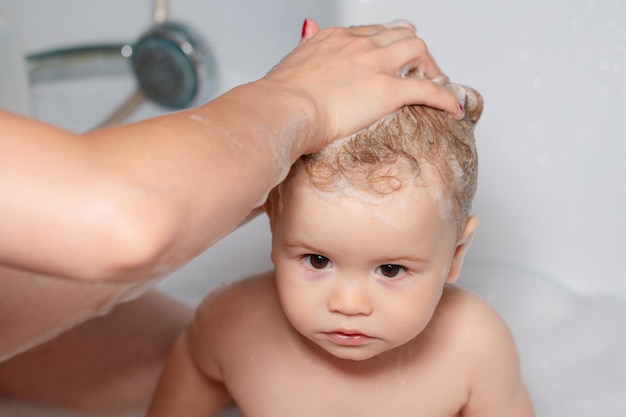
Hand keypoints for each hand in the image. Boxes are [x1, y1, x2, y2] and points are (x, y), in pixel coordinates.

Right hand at [261, 19, 463, 153]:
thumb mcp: (292, 59)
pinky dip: (445, 97)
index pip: (371, 32)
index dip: (387, 42)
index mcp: (335, 38)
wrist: (281, 108)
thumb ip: (306, 43)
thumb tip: (308, 28)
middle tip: (420, 68)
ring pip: (417, 50)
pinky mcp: (388, 90)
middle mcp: (359, 45)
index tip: (393, 52)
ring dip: (431, 66)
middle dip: (414, 51)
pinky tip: (453, 108)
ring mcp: (375, 65)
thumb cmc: (280, 95)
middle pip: (400, 35)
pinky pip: (427, 89)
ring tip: (436, 83)